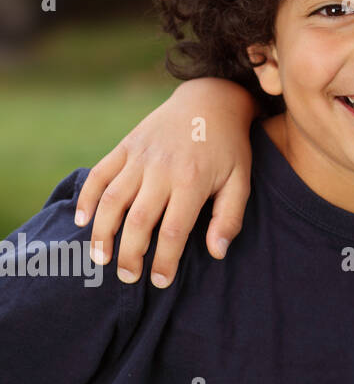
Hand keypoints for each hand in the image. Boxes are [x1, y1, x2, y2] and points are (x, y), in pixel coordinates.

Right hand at [74, 77, 256, 287]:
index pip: (172, 231)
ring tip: (101, 259)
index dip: (164, 261)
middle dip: (129, 255)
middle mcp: (161, 170)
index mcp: (192, 181)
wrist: (211, 101)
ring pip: (111, 200)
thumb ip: (229, 218)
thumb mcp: (241, 180)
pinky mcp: (125, 146)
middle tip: (128, 277)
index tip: (160, 282)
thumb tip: (215, 253)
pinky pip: (99, 174)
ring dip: (102, 232)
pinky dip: (86, 198)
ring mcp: (140, 157)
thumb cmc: (229, 147)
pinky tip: (82, 221)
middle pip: (137, 221)